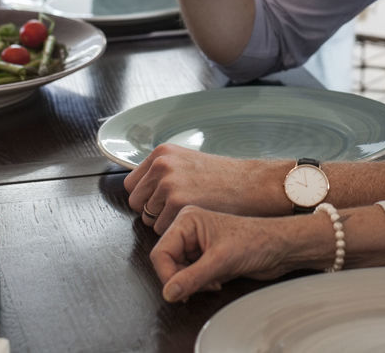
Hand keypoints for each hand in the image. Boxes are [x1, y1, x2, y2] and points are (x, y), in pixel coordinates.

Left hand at [124, 145, 289, 232]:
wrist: (251, 184)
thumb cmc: (225, 178)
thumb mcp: (189, 162)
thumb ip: (165, 171)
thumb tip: (142, 188)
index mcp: (162, 153)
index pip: (132, 184)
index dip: (146, 197)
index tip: (161, 203)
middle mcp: (162, 165)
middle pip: (136, 202)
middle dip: (152, 211)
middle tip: (176, 211)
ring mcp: (169, 183)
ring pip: (148, 218)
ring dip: (164, 222)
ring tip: (188, 214)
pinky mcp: (177, 203)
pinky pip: (161, 229)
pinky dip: (175, 231)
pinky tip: (193, 220)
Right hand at [151, 206, 320, 301]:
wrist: (280, 247)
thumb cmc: (258, 241)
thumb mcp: (221, 261)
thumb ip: (191, 278)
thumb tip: (168, 292)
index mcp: (188, 219)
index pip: (160, 252)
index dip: (167, 274)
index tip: (178, 290)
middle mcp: (189, 230)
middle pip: (167, 263)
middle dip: (182, 278)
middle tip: (201, 285)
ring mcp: (197, 244)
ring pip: (178, 272)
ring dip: (192, 283)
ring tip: (212, 281)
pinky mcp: (206, 256)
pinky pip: (190, 276)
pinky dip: (200, 284)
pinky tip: (216, 281)